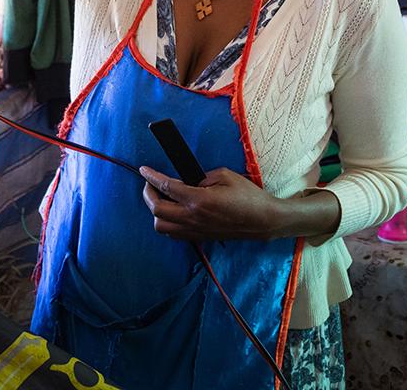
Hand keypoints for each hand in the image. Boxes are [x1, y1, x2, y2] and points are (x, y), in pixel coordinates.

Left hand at [140, 165, 281, 241]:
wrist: (262, 221)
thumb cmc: (248, 196)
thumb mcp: (225, 175)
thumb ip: (202, 176)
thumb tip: (190, 180)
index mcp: (198, 199)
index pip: (166, 187)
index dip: (151, 177)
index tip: (143, 170)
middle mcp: (192, 217)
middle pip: (157, 210)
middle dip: (148, 194)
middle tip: (150, 184)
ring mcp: (195, 230)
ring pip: (161, 226)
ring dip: (156, 211)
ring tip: (162, 198)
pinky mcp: (199, 237)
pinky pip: (173, 233)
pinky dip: (167, 222)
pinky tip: (173, 211)